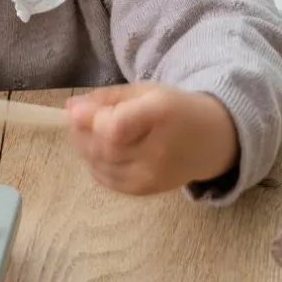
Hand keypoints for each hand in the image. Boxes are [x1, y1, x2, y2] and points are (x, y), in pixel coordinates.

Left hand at [64, 83, 238, 195]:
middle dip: (81, 132)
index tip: (75, 110)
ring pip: (100, 165)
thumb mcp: (145, 91)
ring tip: (90, 132)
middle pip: (103, 147)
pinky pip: (107, 180)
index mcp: (160, 115)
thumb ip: (106, 98)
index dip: (89, 120)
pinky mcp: (146, 190)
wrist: (212, 140)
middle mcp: (158, 150)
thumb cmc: (175, 108)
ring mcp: (152, 175)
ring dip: (84, 147)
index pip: (115, 128)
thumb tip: (70, 107)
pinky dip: (94, 164)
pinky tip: (101, 150)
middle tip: (79, 118)